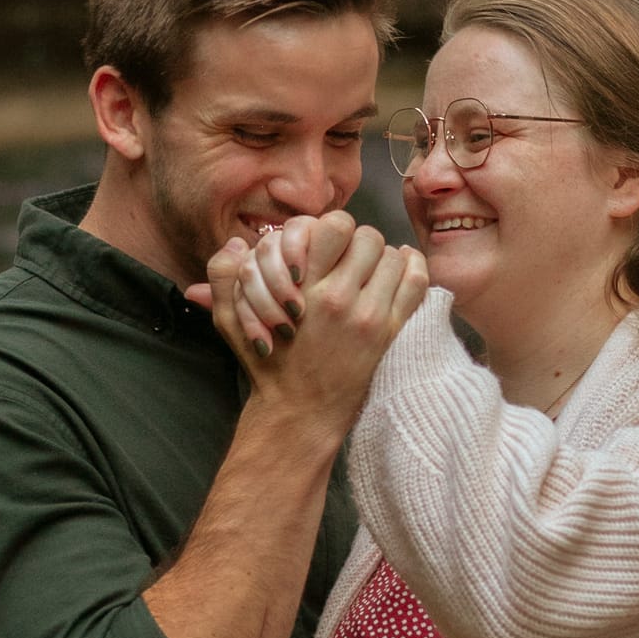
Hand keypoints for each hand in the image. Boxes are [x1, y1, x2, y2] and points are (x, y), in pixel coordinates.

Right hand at [194, 218, 428, 434]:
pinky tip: (400, 270)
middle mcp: (339, 296)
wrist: (299, 411)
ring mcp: (369, 315)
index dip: (334, 229)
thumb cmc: (268, 364)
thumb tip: (239, 242)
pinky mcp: (389, 332)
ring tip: (372, 269)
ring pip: (394, 257)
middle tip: (351, 257)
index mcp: (303, 285)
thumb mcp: (229, 320)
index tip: (328, 246)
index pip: (337, 225)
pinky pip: (415, 283)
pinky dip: (412, 269)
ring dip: (384, 259)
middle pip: (369, 237)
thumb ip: (222, 275)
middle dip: (360, 243)